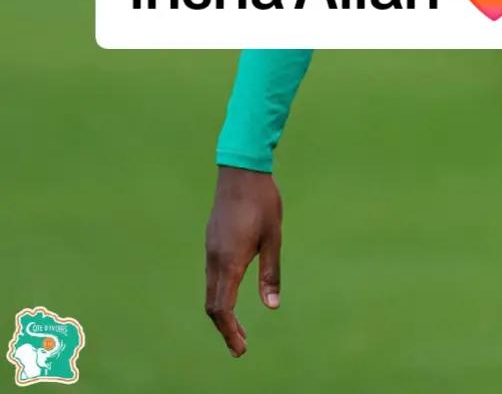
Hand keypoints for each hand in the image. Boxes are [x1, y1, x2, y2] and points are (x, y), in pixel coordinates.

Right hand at [204, 166, 281, 356]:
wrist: (241, 170)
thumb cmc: (263, 202)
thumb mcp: (274, 237)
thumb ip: (270, 273)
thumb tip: (272, 307)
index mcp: (230, 261)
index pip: (223, 308)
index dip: (230, 332)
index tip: (241, 349)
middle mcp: (215, 259)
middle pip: (212, 305)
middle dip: (225, 328)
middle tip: (241, 346)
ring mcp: (210, 249)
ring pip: (210, 291)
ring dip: (222, 312)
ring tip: (238, 327)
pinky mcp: (211, 241)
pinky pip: (211, 276)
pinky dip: (219, 294)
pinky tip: (233, 295)